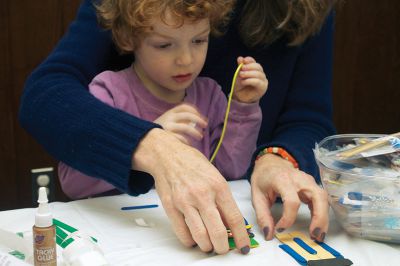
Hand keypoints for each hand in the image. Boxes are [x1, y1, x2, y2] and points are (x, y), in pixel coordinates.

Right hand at [132, 128, 250, 253]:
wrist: (168, 155)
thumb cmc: (193, 165)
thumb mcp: (216, 177)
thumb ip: (223, 200)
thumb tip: (231, 225)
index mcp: (219, 186)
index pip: (234, 218)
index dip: (241, 237)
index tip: (244, 247)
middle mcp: (202, 195)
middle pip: (218, 232)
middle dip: (223, 247)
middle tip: (223, 249)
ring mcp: (185, 202)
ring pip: (200, 237)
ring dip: (207, 246)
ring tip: (209, 245)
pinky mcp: (170, 207)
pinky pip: (182, 233)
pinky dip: (190, 241)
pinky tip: (194, 238)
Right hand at [154, 104, 206, 144]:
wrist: (141, 139)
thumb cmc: (158, 132)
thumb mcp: (165, 122)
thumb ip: (177, 120)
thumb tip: (196, 121)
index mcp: (169, 113)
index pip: (184, 107)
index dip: (194, 111)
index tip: (200, 116)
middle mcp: (168, 118)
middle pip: (188, 115)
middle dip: (199, 120)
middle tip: (205, 125)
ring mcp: (167, 127)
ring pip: (186, 128)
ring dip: (196, 132)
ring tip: (200, 137)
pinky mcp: (166, 137)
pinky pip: (181, 138)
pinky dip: (187, 141)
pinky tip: (189, 144)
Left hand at [233, 56, 267, 102]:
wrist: (241, 98)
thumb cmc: (240, 86)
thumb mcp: (238, 76)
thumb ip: (240, 67)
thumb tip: (240, 58)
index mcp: (255, 70)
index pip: (254, 62)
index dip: (250, 60)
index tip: (243, 60)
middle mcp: (261, 74)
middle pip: (258, 67)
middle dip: (249, 67)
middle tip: (241, 69)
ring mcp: (263, 80)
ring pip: (258, 74)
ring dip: (249, 74)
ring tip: (241, 76)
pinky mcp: (263, 87)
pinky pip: (258, 82)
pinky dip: (250, 80)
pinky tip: (244, 82)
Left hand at [250, 154, 328, 241]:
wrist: (270, 164)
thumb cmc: (263, 179)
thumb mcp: (257, 196)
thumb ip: (262, 216)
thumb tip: (268, 234)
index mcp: (282, 179)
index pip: (292, 201)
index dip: (288, 218)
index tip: (280, 228)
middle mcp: (299, 178)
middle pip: (317, 196)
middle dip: (319, 218)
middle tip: (315, 235)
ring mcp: (308, 180)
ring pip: (323, 198)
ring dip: (323, 218)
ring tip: (318, 235)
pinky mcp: (312, 185)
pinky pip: (322, 199)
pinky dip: (322, 213)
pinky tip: (317, 226)